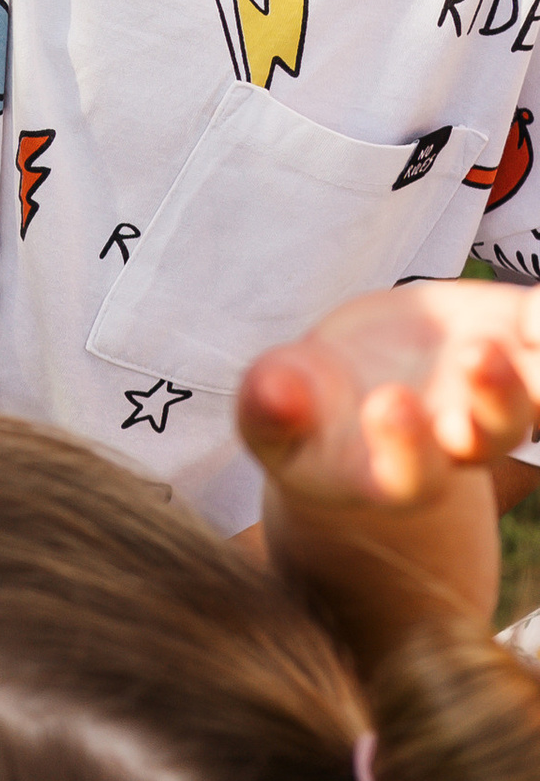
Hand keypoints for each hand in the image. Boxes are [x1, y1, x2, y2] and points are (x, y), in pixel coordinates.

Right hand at [238, 283, 539, 513]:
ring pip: (536, 398)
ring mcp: (490, 396)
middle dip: (493, 400)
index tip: (386, 401)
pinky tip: (536, 304)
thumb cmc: (304, 411)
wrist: (351, 382)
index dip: (408, 447)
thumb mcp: (269, 413)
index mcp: (391, 473)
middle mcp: (453, 443)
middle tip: (475, 356)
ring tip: (535, 321)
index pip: (411, 476)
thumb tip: (272, 393)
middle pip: (491, 438)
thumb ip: (267, 407)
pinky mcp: (510, 342)